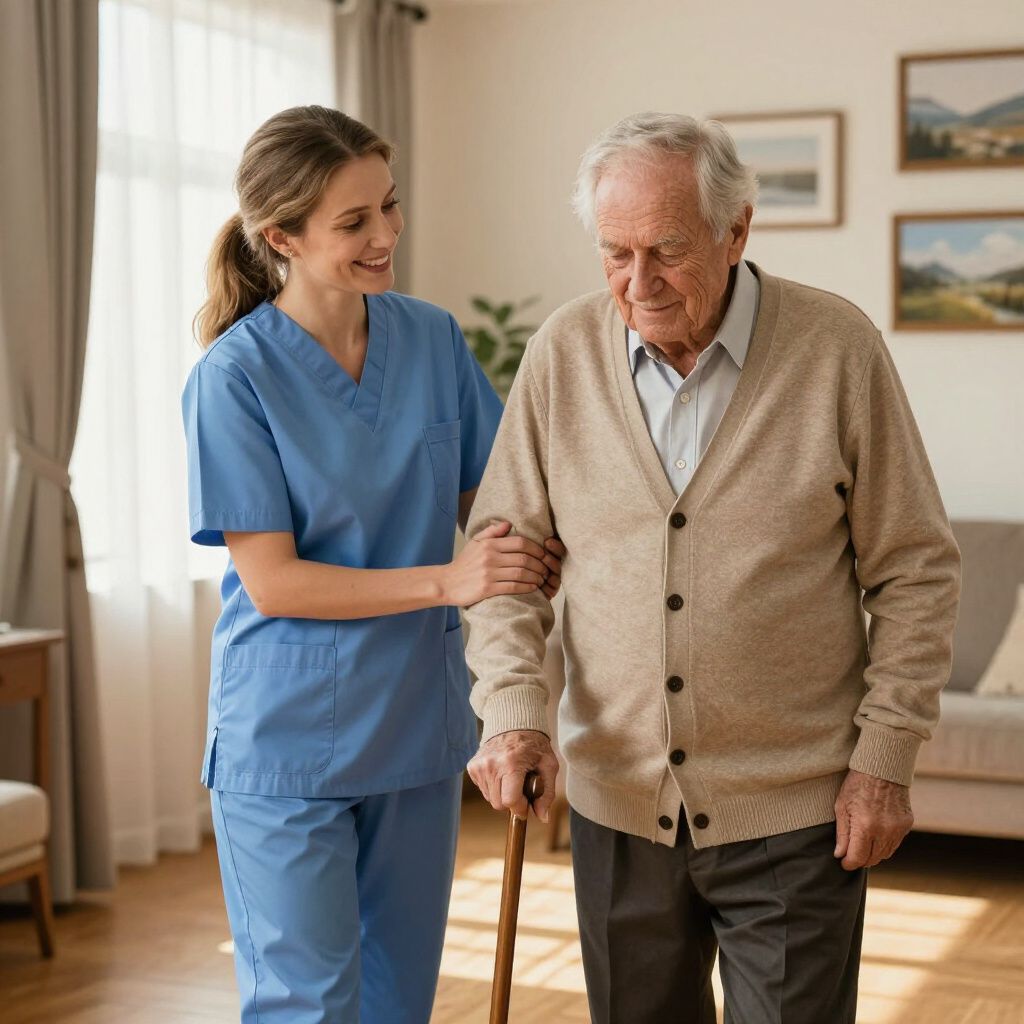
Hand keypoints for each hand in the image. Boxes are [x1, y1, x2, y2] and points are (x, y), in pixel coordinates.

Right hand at [443, 522, 561, 606]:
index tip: (543, 554)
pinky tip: (533, 588)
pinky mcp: (487, 589)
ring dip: (535, 577)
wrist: (446, 583)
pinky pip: (513, 587)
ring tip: (541, 579)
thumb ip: (491, 532)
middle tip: (546, 569)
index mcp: (489, 545)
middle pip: (524, 558)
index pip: (520, 542)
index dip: (536, 548)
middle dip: (540, 564)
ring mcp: (488, 573)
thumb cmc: (463, 564)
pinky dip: (526, 587)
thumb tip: (508, 524)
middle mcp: (490, 557)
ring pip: (520, 573)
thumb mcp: (474, 543)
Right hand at [467, 729, 558, 821]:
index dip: (521, 807)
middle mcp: (491, 764)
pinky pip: (484, 790)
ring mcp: (479, 765)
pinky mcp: (472, 767)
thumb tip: (543, 817)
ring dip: (502, 794)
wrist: (513, 724)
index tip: (527, 801)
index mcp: (511, 763)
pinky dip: (494, 787)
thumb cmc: (534, 746)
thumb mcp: (548, 766)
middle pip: (498, 804)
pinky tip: (501, 774)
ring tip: (512, 777)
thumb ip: (547, 793)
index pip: (509, 801)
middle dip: (512, 801)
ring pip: (490, 799)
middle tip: (521, 787)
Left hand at [834, 768, 912, 869]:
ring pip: (885, 854)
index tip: (843, 862)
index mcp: (865, 827)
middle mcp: (884, 831)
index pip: (857, 858)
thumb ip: (842, 834)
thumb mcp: (842, 806)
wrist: (883, 768)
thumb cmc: (857, 784)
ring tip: (863, 847)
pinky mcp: (906, 825)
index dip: (848, 863)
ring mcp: (898, 829)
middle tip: (851, 855)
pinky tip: (876, 836)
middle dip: (860, 860)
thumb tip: (840, 855)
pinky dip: (885, 845)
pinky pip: (895, 843)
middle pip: (872, 859)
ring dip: (873, 854)